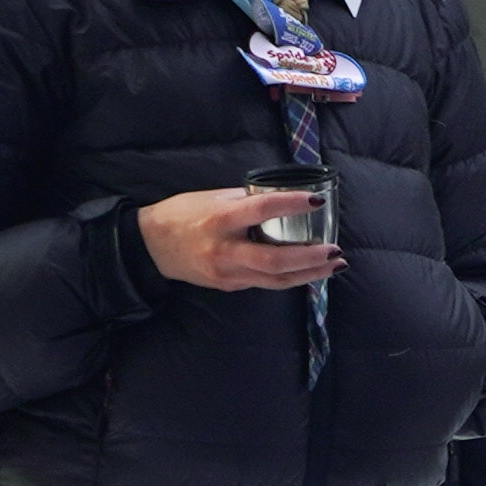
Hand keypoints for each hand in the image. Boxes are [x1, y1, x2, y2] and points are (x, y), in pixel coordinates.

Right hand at [139, 188, 344, 289]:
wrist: (150, 247)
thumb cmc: (181, 215)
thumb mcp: (211, 198)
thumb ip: (245, 200)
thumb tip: (281, 198)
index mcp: (219, 219)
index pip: (261, 210)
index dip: (291, 204)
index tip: (317, 200)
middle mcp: (224, 250)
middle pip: (273, 260)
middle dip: (309, 258)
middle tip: (336, 251)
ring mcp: (226, 274)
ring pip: (274, 279)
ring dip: (309, 275)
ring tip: (334, 266)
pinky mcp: (228, 286)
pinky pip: (263, 282)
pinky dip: (289, 277)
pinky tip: (309, 272)